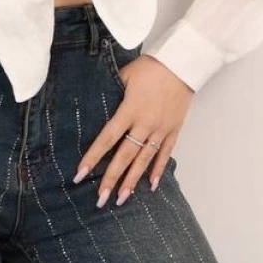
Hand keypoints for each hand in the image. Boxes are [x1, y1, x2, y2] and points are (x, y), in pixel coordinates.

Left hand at [73, 54, 193, 205]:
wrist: (181, 64)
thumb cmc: (150, 67)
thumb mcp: (124, 76)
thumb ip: (111, 93)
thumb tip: (95, 107)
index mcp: (130, 110)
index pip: (107, 138)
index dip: (93, 157)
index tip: (80, 174)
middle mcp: (145, 124)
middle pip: (125, 156)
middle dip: (111, 178)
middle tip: (101, 199)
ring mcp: (161, 129)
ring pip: (144, 160)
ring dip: (132, 180)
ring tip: (121, 198)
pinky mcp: (174, 130)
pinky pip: (165, 154)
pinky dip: (158, 170)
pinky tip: (150, 185)